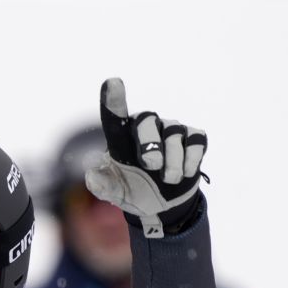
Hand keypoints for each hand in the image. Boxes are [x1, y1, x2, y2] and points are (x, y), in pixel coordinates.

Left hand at [85, 78, 207, 237]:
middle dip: (151, 143)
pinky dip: (191, 158)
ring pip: (174, 133)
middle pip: (147, 120)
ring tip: (168, 179)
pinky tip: (185, 173)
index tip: (112, 82)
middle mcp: (146, 127)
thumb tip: (91, 175)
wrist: (163, 205)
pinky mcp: (192, 138)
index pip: (114, 115)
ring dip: (172, 161)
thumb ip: (102, 185)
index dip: (113, 99)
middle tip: (152, 166)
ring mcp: (170, 130)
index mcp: (121, 137)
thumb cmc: (134, 191)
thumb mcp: (115, 193)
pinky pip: (196, 139)